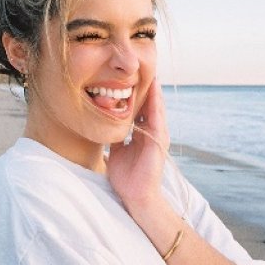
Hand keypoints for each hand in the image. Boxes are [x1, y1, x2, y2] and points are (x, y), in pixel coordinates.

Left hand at [106, 77, 170, 209]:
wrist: (136, 196)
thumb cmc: (126, 177)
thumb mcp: (116, 151)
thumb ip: (115, 137)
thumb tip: (105, 126)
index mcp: (142, 134)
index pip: (140, 108)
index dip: (136, 93)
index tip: (131, 77)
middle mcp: (152, 132)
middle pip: (150, 104)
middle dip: (147, 88)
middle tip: (143, 68)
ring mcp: (158, 136)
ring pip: (156, 108)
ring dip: (154, 92)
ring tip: (151, 74)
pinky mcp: (159, 141)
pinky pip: (157, 118)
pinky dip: (155, 104)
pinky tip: (153, 92)